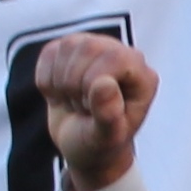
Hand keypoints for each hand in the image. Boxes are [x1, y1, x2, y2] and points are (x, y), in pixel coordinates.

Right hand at [31, 32, 156, 189]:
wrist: (80, 143)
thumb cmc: (100, 143)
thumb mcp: (105, 138)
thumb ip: (108, 114)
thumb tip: (104, 83)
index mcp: (143, 76)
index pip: (115, 58)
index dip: (92, 83)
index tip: (91, 108)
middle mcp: (124, 55)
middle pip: (88, 48)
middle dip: (75, 84)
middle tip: (83, 107)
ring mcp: (98, 48)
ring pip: (67, 46)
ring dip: (61, 83)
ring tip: (75, 100)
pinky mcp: (72, 49)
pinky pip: (49, 53)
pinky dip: (47, 81)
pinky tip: (63, 93)